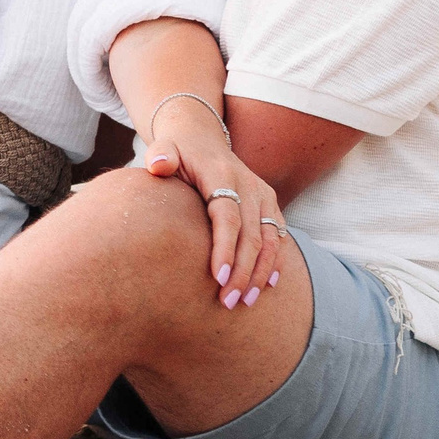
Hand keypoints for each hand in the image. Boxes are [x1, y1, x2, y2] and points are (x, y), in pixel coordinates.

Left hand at [146, 111, 284, 308]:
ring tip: (245, 301)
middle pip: (251, 235)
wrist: (201, 137)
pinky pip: (278, 236)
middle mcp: (249, 185)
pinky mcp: (269, 203)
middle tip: (228, 301)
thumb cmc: (177, 151)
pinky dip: (275, 261)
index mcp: (222, 174)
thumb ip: (160, 156)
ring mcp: (263, 195)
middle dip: (242, 271)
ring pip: (270, 239)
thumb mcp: (164, 148)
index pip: (227, 216)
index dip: (225, 248)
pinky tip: (266, 286)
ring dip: (260, 273)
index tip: (218, 278)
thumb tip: (160, 165)